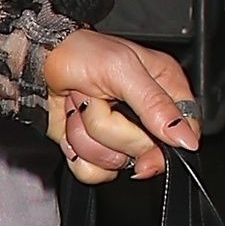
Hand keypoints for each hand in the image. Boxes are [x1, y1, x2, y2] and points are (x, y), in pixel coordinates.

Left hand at [40, 32, 200, 184]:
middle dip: (111, 128)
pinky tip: (73, 124)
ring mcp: (119, 135)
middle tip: (97, 99)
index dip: (167, 143)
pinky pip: (93, 172)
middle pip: (145, 152)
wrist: (38, 63)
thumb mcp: (122, 70)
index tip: (144, 135)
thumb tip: (186, 139)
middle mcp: (145, 117)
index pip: (184, 133)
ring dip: (86, 134)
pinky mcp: (95, 149)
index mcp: (164, 89)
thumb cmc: (80, 53)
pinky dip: (75, 149)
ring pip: (114, 162)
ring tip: (80, 105)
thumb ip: (155, 105)